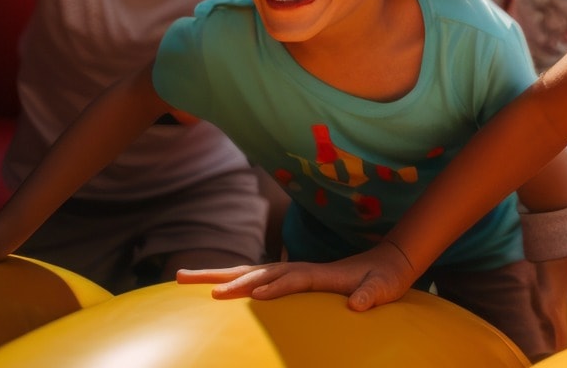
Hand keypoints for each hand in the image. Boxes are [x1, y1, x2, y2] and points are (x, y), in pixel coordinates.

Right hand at [175, 240, 419, 310]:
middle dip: (222, 277)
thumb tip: (357, 304)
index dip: (272, 287)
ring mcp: (290, 272)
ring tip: (179, 276)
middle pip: (255, 271)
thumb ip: (371, 294)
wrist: (387, 263)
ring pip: (247, 272)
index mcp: (318, 273)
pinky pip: (253, 279)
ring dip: (214, 275)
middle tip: (185, 280)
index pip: (290, 279)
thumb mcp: (383, 288)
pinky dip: (229, 280)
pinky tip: (210, 288)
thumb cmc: (384, 279)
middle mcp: (299, 269)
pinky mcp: (288, 278)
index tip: (251, 295)